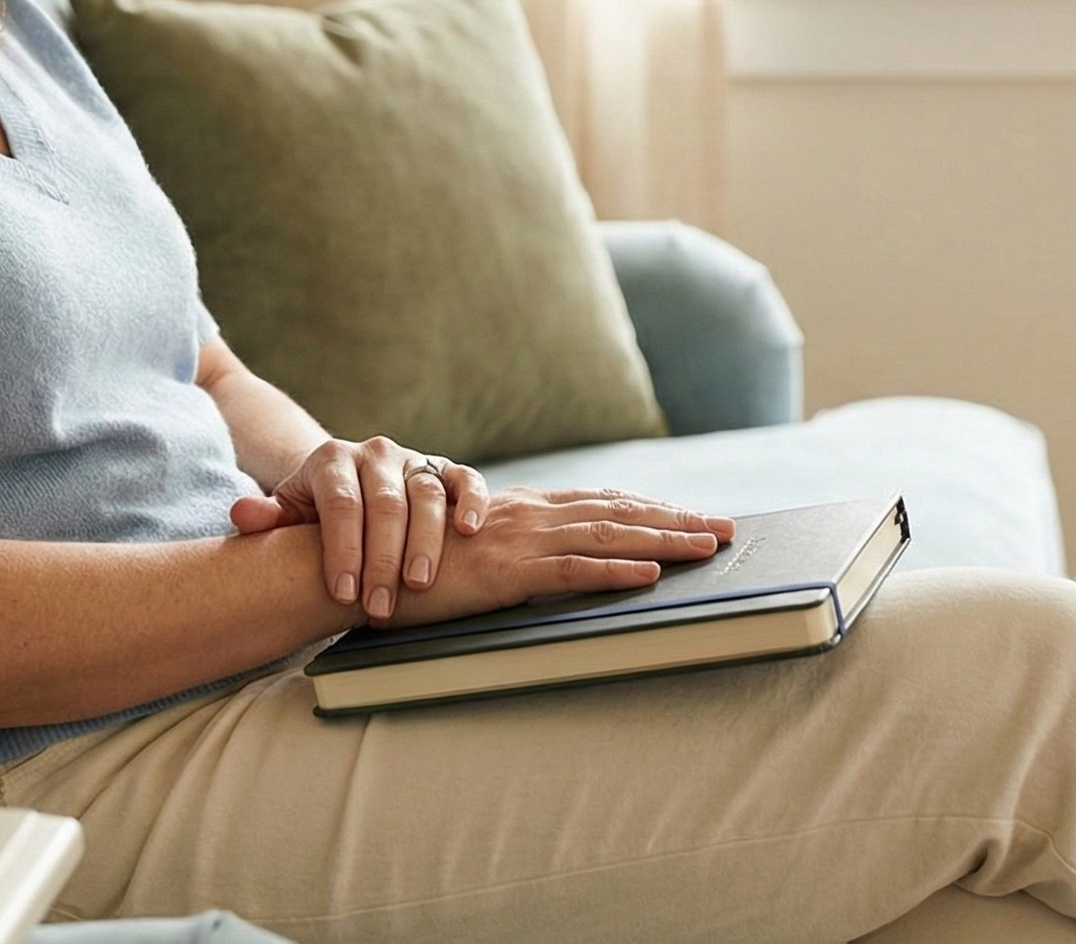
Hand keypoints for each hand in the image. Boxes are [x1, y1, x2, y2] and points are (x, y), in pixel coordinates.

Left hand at [229, 436, 490, 619]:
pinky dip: (469, 501)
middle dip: (382, 559)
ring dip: (424, 542)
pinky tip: (468, 531)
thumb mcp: (289, 512)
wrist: (351, 483)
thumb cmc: (318, 511)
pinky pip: (463, 478)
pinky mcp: (444, 468)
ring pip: (424, 495)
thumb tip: (242, 515)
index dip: (342, 550)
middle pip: (384, 505)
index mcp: (331, 459)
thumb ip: (267, 517)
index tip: (343, 593)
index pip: (340, 504)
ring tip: (418, 585)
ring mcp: (412, 459)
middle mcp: (374, 453)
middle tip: (379, 606)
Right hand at [378, 486, 734, 628]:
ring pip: (606, 533)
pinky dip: (615, 569)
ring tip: (707, 546)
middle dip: (674, 518)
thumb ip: (499, 547)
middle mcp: (522, 514)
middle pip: (614, 510)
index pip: (595, 501)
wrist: (351, 562)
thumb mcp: (461, 549)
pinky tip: (650, 573)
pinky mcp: (504, 572)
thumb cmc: (399, 563)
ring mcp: (516, 540)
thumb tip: (536, 558)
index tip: (687, 514)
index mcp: (515, 508)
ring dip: (664, 540)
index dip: (645, 506)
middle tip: (724, 528)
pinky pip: (572, 570)